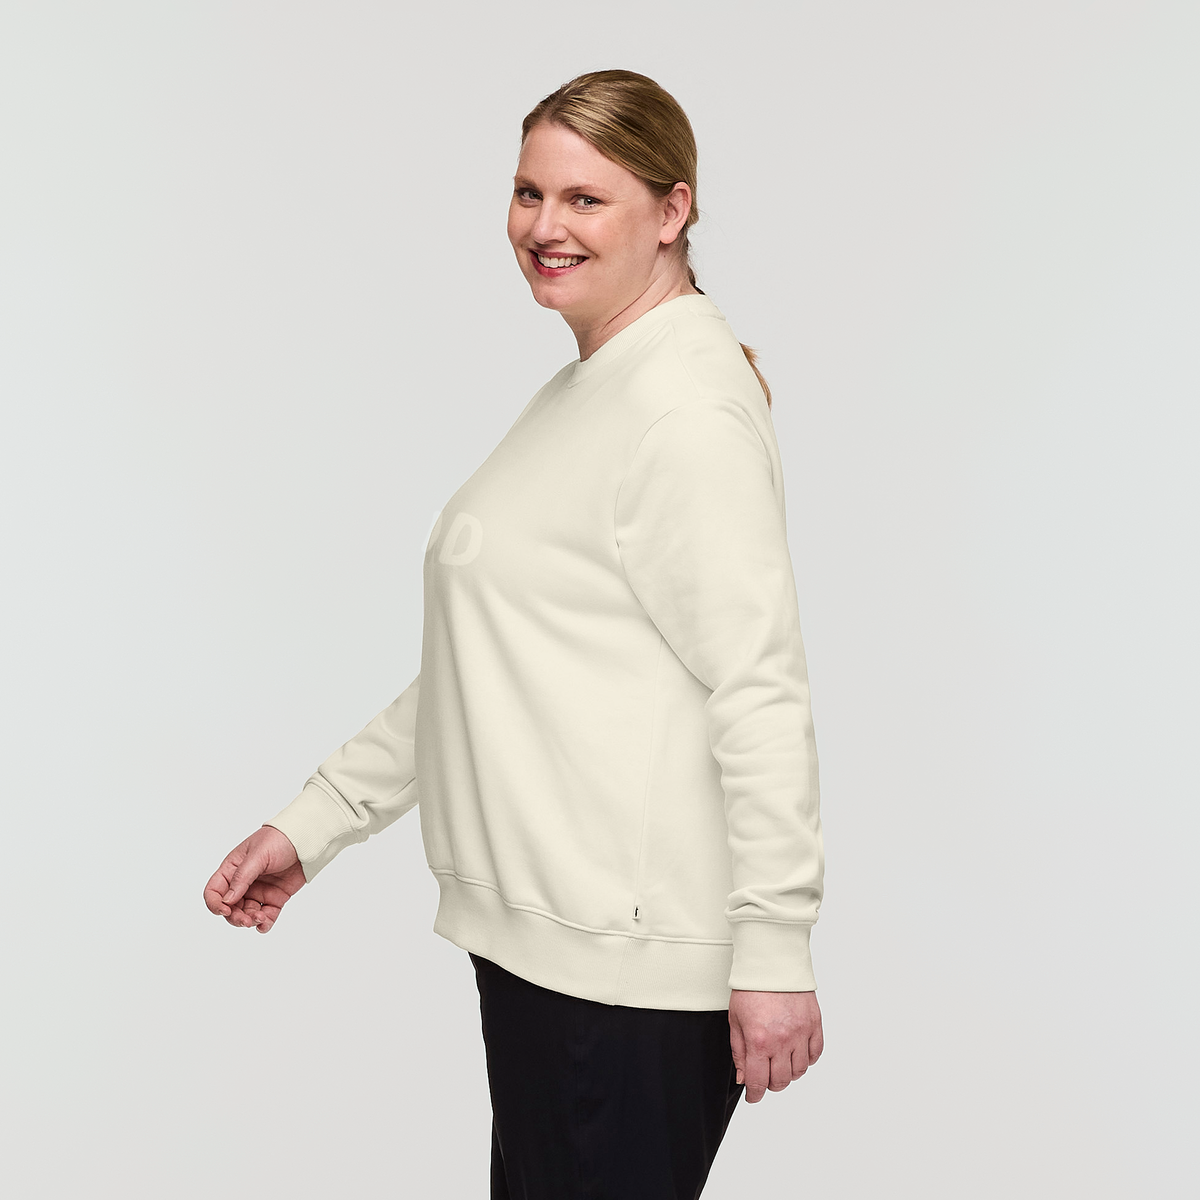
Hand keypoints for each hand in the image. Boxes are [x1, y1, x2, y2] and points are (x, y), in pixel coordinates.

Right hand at [203, 825, 305, 933]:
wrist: (305, 839)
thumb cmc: (278, 839)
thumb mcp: (257, 855)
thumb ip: (242, 877)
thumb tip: (227, 900)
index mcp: (232, 869)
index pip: (214, 891)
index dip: (215, 904)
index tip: (225, 910)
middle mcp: (243, 883)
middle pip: (230, 907)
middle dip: (235, 917)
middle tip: (246, 921)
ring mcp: (259, 891)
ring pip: (247, 914)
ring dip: (250, 921)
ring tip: (260, 918)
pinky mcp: (275, 897)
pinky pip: (266, 916)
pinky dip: (264, 924)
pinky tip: (264, 926)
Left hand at [728, 989, 822, 1103]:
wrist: (772, 962)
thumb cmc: (751, 988)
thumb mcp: (735, 1020)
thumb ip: (739, 1052)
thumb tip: (744, 1077)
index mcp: (759, 1041)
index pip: (758, 1082)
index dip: (755, 1094)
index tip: (753, 1096)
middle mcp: (782, 1041)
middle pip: (781, 1081)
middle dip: (771, 1084)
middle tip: (765, 1077)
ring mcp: (801, 1033)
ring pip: (800, 1071)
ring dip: (789, 1072)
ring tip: (781, 1062)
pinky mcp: (814, 1024)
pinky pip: (816, 1054)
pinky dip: (807, 1059)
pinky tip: (797, 1053)